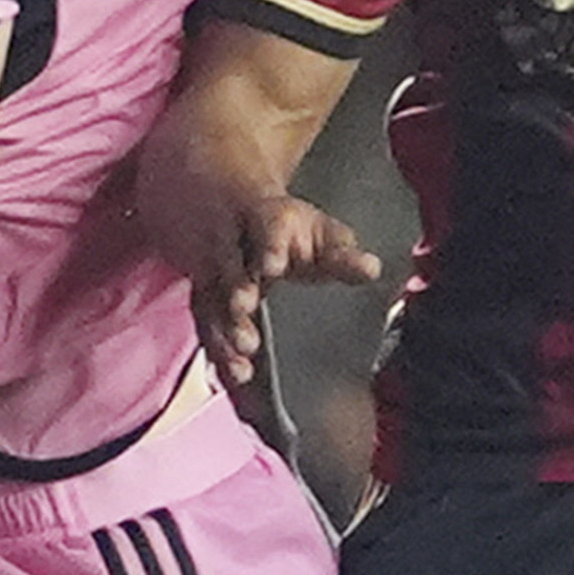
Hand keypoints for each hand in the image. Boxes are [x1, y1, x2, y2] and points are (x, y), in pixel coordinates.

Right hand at [141, 151, 383, 389]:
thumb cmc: (287, 226)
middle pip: (230, 268)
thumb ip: (343, 254)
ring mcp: (212, 266)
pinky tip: (231, 373)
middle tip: (249, 335)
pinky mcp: (202, 290)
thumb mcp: (319, 231)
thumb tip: (372, 269)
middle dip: (236, 299)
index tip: (273, 267)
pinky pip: (204, 319)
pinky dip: (217, 346)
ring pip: (211, 298)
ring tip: (242, 361)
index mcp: (265, 218)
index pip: (266, 231)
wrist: (233, 202)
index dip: (270, 248)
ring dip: (224, 331)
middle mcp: (232, 240)